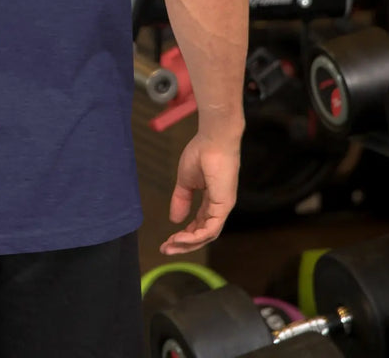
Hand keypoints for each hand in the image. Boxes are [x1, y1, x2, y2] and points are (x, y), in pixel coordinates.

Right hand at [160, 131, 240, 255]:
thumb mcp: (186, 181)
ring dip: (187, 243)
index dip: (184, 234)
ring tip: (169, 245)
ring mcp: (223, 207)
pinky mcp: (224, 205)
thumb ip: (181, 200)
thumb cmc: (201, 153)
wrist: (213, 139)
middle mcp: (219, 207)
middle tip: (165, 250)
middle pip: (203, 234)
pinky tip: (181, 238)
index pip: (199, 225)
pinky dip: (195, 236)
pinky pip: (211, 228)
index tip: (167, 241)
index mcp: (212, 201)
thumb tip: (175, 220)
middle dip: (184, 244)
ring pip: (207, 235)